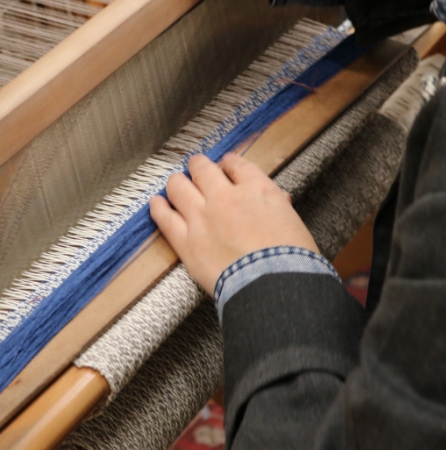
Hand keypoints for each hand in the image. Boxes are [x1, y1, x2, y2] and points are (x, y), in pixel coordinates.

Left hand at [149, 153, 318, 295]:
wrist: (274, 285)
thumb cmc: (292, 260)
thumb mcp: (294, 222)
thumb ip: (279, 206)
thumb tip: (279, 199)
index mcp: (257, 190)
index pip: (236, 165)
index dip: (228, 163)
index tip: (225, 166)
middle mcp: (226, 197)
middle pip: (203, 169)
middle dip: (198, 166)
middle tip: (196, 168)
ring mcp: (202, 216)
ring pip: (179, 186)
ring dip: (176, 182)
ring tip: (175, 183)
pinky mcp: (186, 240)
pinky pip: (165, 217)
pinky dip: (158, 207)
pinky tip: (156, 203)